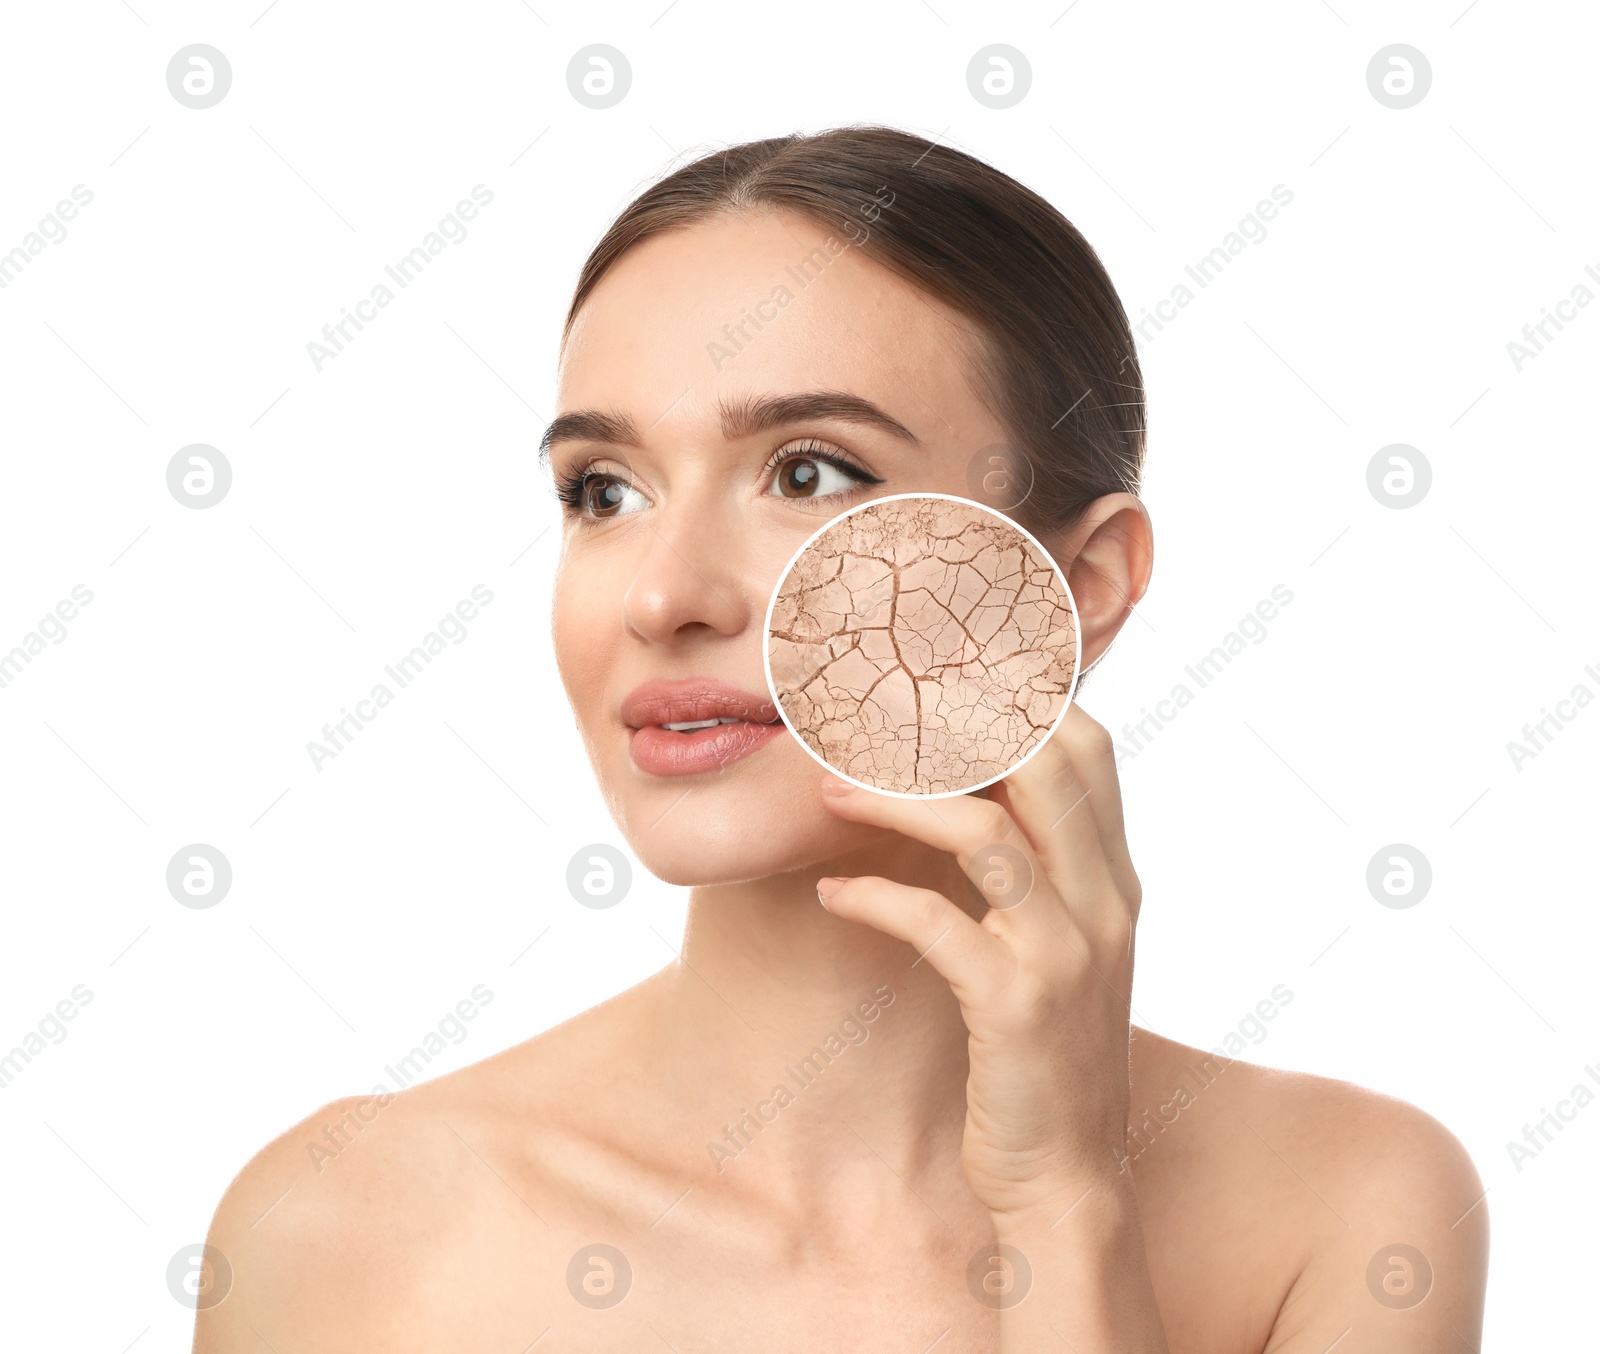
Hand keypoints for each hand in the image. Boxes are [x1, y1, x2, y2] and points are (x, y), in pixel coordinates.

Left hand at [815, 703, 1140, 1224]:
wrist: (1070, 1179)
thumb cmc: (1046, 1055)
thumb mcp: (1066, 951)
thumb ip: (1041, 875)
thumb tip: (970, 798)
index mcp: (1116, 881)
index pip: (1089, 747)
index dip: (1019, 697)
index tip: (942, 679)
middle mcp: (1104, 904)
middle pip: (1045, 763)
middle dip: (955, 727)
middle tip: (873, 720)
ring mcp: (1066, 954)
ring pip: (985, 832)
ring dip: (895, 802)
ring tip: (830, 795)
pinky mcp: (1017, 1006)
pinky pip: (936, 923)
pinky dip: (874, 898)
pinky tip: (832, 895)